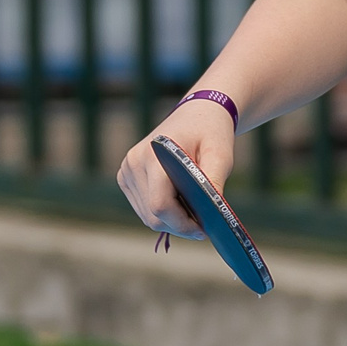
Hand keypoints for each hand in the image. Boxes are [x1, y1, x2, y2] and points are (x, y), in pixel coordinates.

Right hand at [115, 100, 236, 238]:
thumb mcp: (221, 155)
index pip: (160, 205)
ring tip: (193, 211)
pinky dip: (161, 212)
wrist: (197, 114)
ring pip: (146, 216)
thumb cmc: (210, 133)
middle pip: (152, 215)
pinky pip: (143, 208)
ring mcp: (126, 170)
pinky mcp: (126, 177)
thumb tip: (211, 215)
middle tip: (202, 225)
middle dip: (179, 226)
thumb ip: (214, 183)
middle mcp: (133, 163)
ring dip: (170, 221)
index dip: (182, 224)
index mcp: (153, 155)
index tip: (203, 231)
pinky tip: (180, 202)